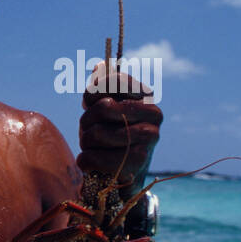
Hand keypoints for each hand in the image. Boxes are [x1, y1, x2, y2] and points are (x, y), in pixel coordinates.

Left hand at [78, 61, 161, 193]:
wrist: (123, 175)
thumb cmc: (109, 136)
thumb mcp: (101, 110)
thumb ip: (99, 88)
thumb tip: (99, 66)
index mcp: (147, 97)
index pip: (113, 80)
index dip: (92, 93)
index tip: (90, 104)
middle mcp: (155, 115)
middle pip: (102, 108)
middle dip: (87, 122)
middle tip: (89, 131)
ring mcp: (149, 139)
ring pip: (96, 134)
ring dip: (85, 144)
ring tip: (93, 148)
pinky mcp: (138, 164)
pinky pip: (94, 158)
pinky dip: (85, 161)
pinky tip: (91, 163)